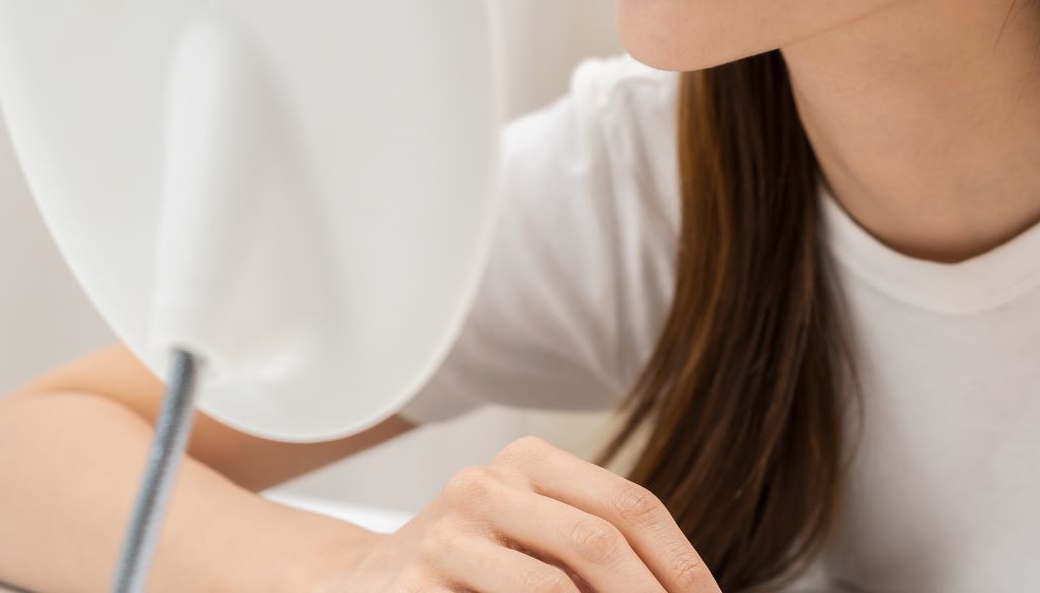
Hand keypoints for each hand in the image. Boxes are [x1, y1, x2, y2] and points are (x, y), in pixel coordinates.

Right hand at [313, 434, 719, 592]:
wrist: (354, 588)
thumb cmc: (465, 569)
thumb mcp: (530, 536)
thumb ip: (593, 551)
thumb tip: (685, 592)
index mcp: (529, 461)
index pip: (633, 506)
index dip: (683, 564)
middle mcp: (488, 483)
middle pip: (600, 541)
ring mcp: (447, 534)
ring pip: (553, 587)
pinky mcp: (415, 586)